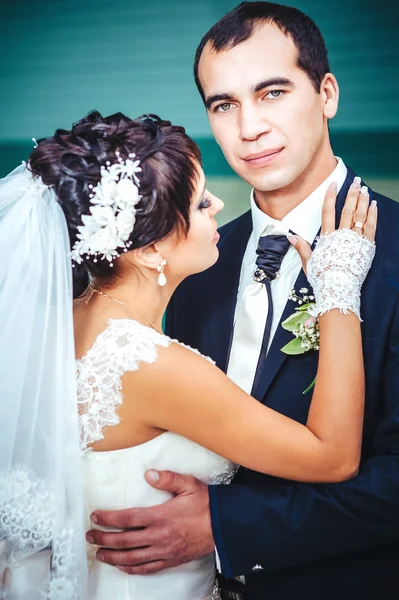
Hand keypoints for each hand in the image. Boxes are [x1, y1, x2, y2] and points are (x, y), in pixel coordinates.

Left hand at [86, 470, 214, 574]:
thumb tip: (148, 474)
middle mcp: (159, 536)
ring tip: (100, 554)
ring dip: (113, 556)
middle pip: (125, 541)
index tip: (95, 516)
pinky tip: (123, 566)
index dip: (108, 518)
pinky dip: (132, 568)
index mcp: (161, 516)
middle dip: (104, 539)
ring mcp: (164, 551)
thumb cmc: (207, 504)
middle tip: (90, 537)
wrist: (225, 526)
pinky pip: (147, 568)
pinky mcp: (171, 560)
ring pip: (132, 557)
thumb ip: (167, 478)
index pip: (127, 519)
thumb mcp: (188, 484)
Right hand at [287, 179, 376, 273]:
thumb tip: (290, 236)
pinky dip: (373, 215)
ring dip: (363, 201)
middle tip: (356, 182)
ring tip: (365, 190)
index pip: (328, 211)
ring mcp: (355, 240)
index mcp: (327, 238)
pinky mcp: (366, 247)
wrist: (338, 289)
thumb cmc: (322, 278)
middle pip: (347, 210)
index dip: (330, 196)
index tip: (334, 185)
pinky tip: (374, 205)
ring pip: (360, 215)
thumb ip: (301, 247)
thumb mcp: (308, 263)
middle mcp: (342, 236)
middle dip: (352, 194)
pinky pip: (371, 227)